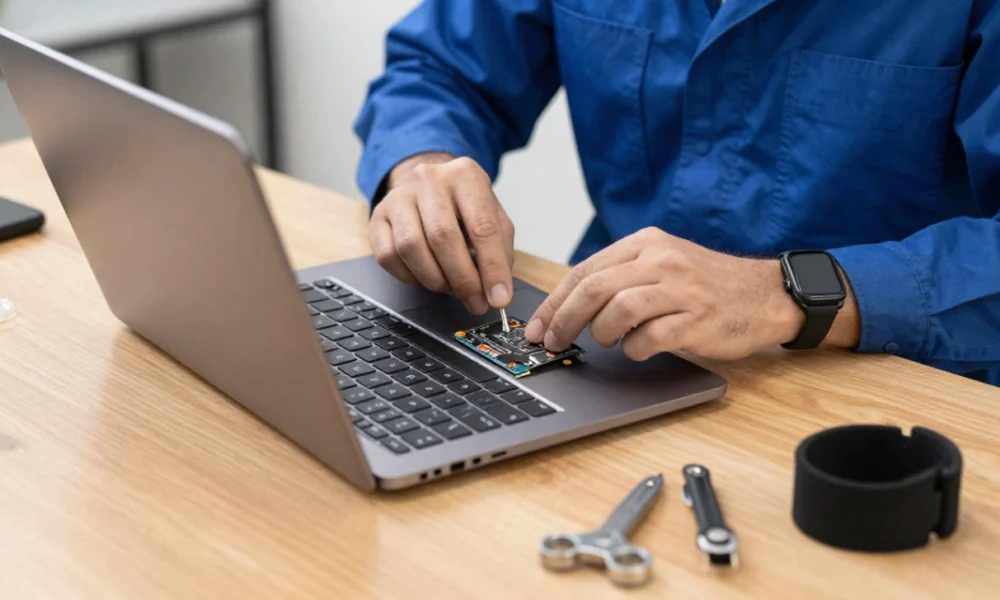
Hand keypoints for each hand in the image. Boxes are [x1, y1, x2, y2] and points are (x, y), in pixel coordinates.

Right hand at [369, 153, 514, 313]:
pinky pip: (388, 256)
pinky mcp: (378, 216)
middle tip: (475, 301)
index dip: (492, 268)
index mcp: (465, 175)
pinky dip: (409, 276)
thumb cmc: (464, 206)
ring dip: (434, 279)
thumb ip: (500, 251)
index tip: (498, 298)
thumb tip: (496, 291)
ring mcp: (399, 196)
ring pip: (411, 247)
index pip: (482, 227)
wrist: (428, 186)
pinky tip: (424, 276)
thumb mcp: (493, 217)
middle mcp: (429, 179)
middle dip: (462, 279)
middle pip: (443, 236)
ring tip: (450, 287)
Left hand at [524, 228, 859, 360]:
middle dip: (565, 319)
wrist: (767, 295)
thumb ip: (622, 275)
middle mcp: (662, 260)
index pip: (585, 270)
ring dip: (600, 333)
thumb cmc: (709, 284)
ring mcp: (681, 289)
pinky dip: (635, 349)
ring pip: (617, 310)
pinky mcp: (697, 319)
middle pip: (594, 288)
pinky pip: (650, 337)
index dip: (555, 302)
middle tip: (553, 341)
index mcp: (646, 243)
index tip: (538, 326)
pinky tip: (638, 349)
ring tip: (604, 341)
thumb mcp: (664, 263)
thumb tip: (569, 304)